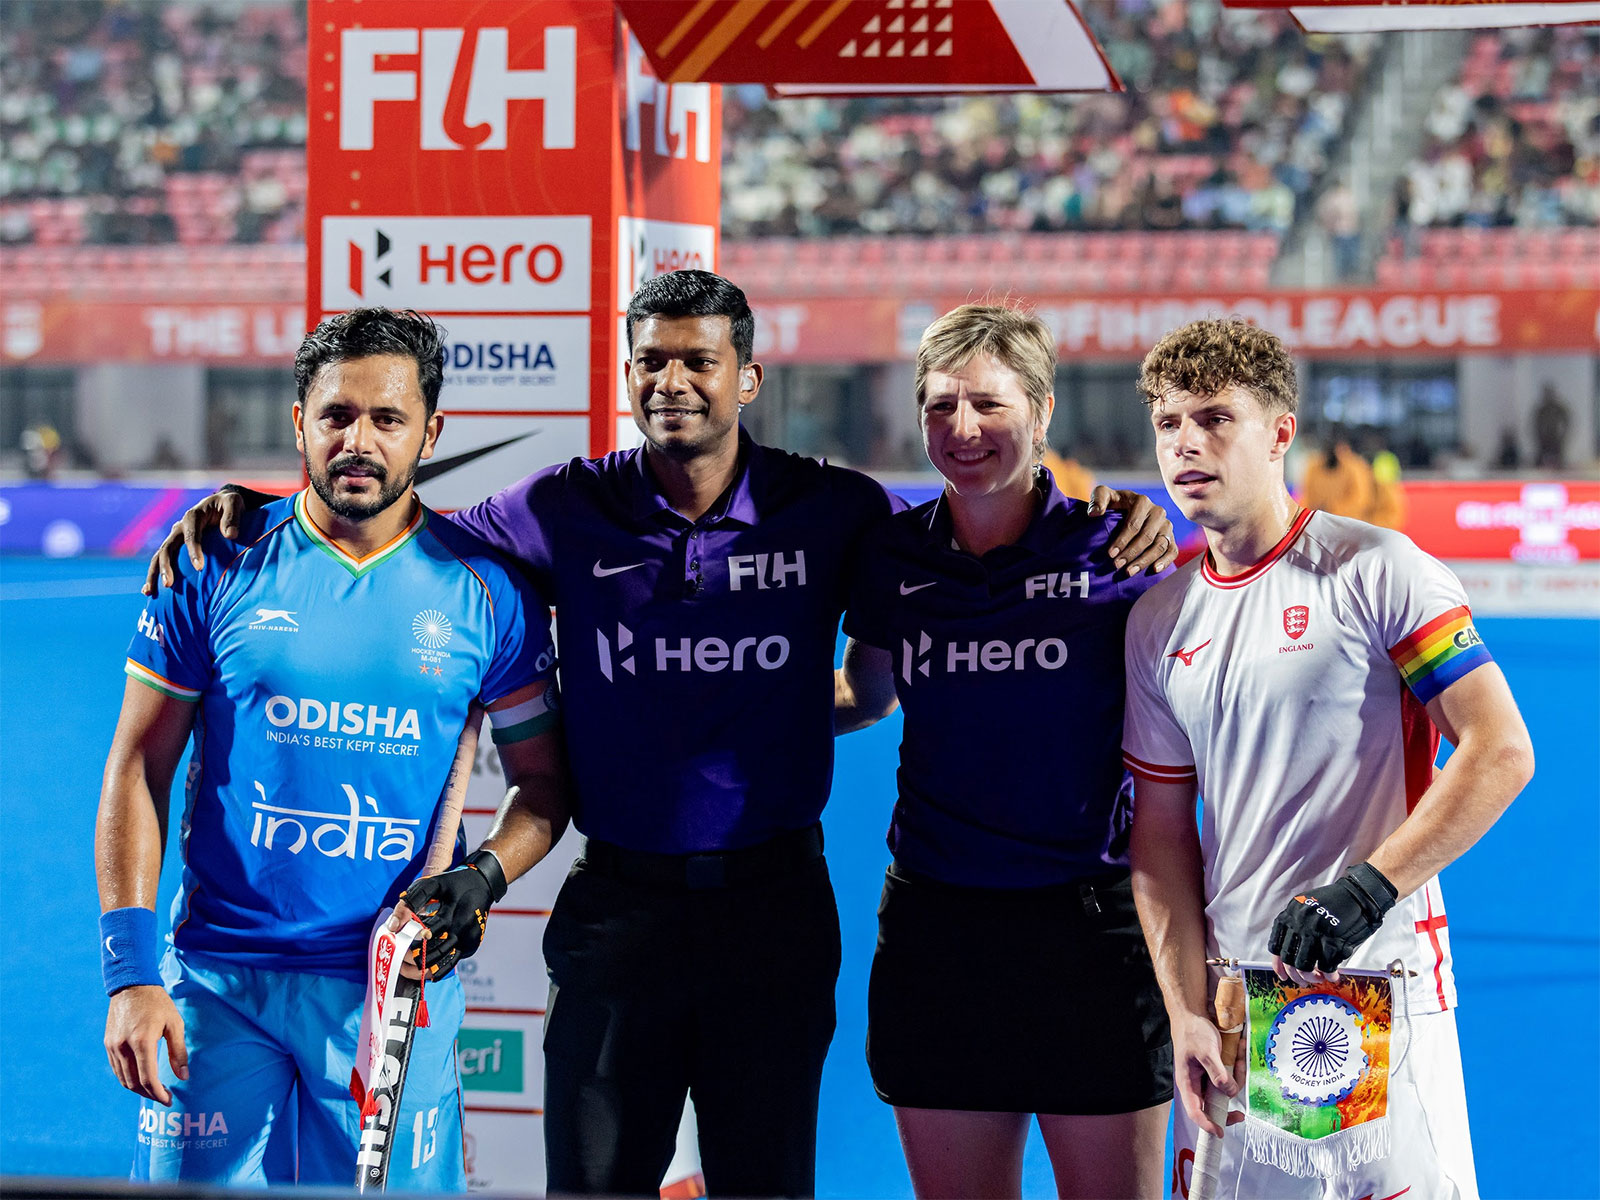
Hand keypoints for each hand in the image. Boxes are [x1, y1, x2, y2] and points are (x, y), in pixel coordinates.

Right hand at [105, 985, 187, 1105]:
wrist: (132, 985)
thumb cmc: (158, 1003)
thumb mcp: (174, 1024)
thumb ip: (179, 1051)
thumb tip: (184, 1076)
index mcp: (142, 1041)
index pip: (147, 1078)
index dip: (158, 1093)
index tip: (168, 1099)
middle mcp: (123, 1047)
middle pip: (133, 1083)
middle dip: (149, 1094)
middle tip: (163, 1097)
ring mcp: (112, 1046)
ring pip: (123, 1078)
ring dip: (137, 1089)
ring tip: (154, 1091)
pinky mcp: (108, 1044)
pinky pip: (116, 1069)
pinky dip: (128, 1078)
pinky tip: (140, 1079)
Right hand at [142, 491, 245, 594]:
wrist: (220, 504)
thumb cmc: (228, 504)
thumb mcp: (234, 503)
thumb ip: (232, 517)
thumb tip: (230, 535)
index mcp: (193, 516)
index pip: (190, 534)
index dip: (193, 550)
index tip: (199, 568)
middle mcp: (179, 527)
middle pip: (167, 547)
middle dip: (166, 566)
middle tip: (169, 584)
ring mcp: (175, 537)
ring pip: (159, 556)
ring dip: (154, 573)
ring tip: (150, 592)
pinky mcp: (175, 546)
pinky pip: (161, 561)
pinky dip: (154, 575)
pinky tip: (149, 591)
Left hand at [395, 864, 494, 978]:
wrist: (483, 885)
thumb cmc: (453, 884)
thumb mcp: (431, 884)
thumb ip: (410, 903)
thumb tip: (392, 926)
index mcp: (453, 911)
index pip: (428, 931)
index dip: (411, 939)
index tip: (397, 943)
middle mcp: (463, 927)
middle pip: (435, 951)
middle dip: (414, 957)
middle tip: (398, 959)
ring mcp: (469, 939)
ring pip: (443, 961)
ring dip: (423, 967)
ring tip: (405, 966)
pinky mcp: (472, 946)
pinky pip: (452, 962)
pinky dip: (437, 969)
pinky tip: (424, 973)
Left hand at [1087, 487, 1179, 576]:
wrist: (1126, 510)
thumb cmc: (1114, 503)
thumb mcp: (1103, 495)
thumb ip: (1098, 499)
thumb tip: (1094, 513)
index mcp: (1142, 501)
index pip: (1133, 524)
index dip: (1122, 540)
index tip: (1110, 554)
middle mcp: (1157, 512)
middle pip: (1146, 537)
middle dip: (1131, 553)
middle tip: (1116, 565)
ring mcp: (1166, 526)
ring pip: (1159, 546)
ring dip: (1144, 561)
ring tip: (1129, 571)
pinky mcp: (1170, 537)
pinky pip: (1172, 551)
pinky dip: (1165, 561)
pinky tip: (1154, 570)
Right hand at [1171, 1008, 1241, 1136]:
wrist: (1192, 1013)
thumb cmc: (1193, 1032)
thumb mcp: (1206, 1052)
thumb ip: (1217, 1074)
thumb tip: (1229, 1092)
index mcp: (1187, 1082)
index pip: (1195, 1111)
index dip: (1207, 1124)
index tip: (1220, 1132)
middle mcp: (1196, 1083)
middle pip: (1211, 1106)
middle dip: (1227, 1109)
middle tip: (1241, 1114)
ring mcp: (1205, 1076)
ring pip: (1222, 1091)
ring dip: (1235, 1079)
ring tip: (1240, 1058)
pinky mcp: (1213, 1069)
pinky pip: (1227, 1077)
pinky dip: (1235, 1068)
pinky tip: (1239, 1052)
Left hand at [1269, 862, 1397, 982]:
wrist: (1360, 895)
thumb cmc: (1337, 902)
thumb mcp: (1307, 907)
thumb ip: (1297, 926)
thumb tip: (1293, 954)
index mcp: (1291, 913)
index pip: (1276, 945)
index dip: (1278, 964)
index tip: (1282, 974)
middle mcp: (1299, 922)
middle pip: (1289, 959)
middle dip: (1296, 975)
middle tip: (1305, 980)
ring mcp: (1315, 931)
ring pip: (1305, 966)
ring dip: (1312, 977)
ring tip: (1319, 978)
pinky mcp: (1333, 940)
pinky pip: (1326, 967)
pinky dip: (1330, 975)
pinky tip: (1334, 975)